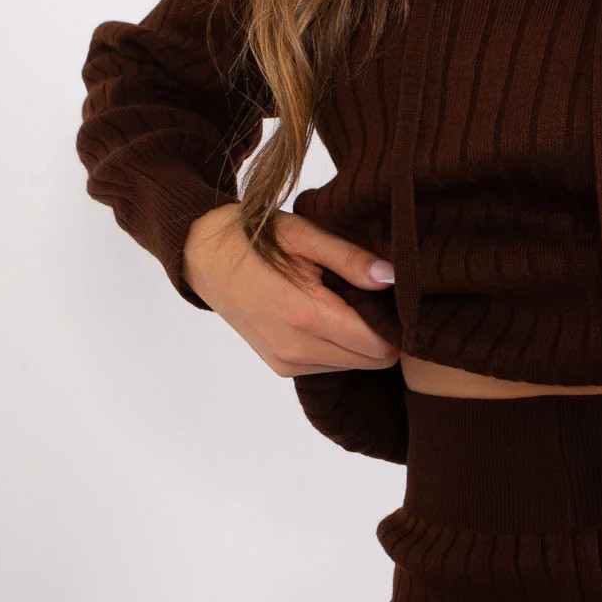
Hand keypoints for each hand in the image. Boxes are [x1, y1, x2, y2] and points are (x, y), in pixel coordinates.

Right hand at [182, 204, 400, 377]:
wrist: (204, 257)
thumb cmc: (256, 239)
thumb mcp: (304, 234)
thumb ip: (350, 258)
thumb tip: (393, 278)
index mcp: (304, 315)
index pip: (380, 343)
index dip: (396, 321)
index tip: (396, 296)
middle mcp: (295, 349)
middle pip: (373, 359)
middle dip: (382, 331)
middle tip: (375, 294)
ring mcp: (286, 361)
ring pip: (355, 364)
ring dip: (361, 338)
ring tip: (345, 299)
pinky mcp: (280, 366)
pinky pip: (331, 364)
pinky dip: (340, 344)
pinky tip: (328, 312)